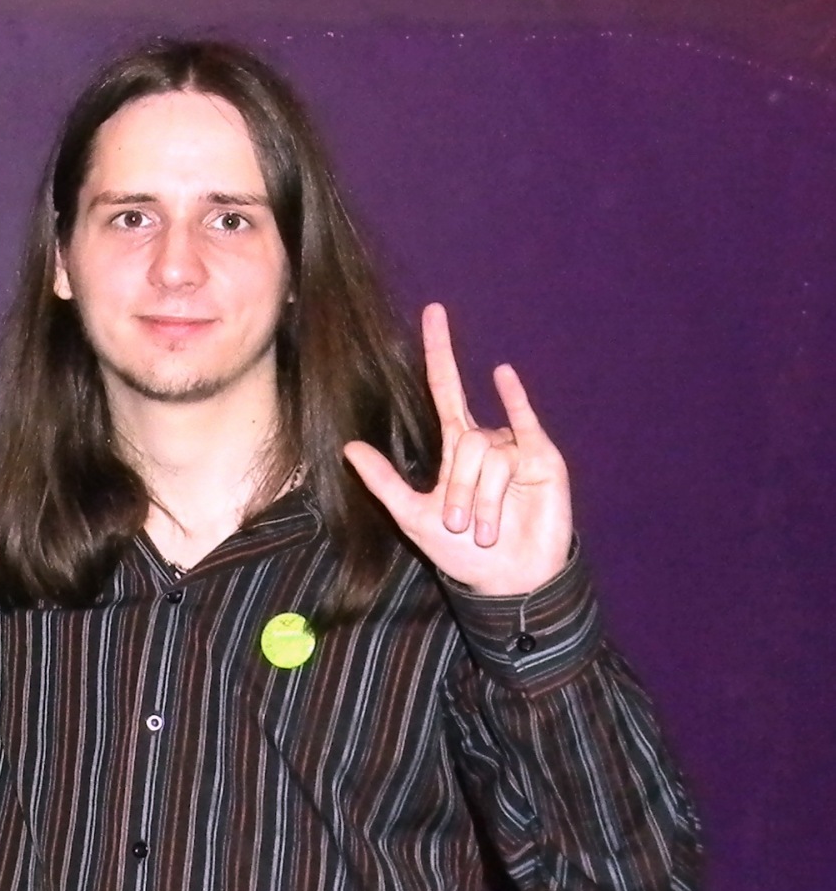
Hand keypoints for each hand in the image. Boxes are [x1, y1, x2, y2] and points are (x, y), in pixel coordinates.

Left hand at [343, 303, 571, 596]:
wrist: (506, 578)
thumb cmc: (462, 552)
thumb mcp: (413, 517)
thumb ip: (384, 481)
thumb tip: (348, 447)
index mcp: (456, 448)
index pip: (445, 388)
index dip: (439, 351)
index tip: (433, 312)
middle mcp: (486, 440)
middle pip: (464, 441)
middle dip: (461, 489)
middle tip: (463, 526)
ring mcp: (515, 446)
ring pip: (490, 454)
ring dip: (485, 498)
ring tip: (488, 530)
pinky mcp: (542, 458)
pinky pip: (523, 423)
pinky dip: (513, 398)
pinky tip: (502, 375)